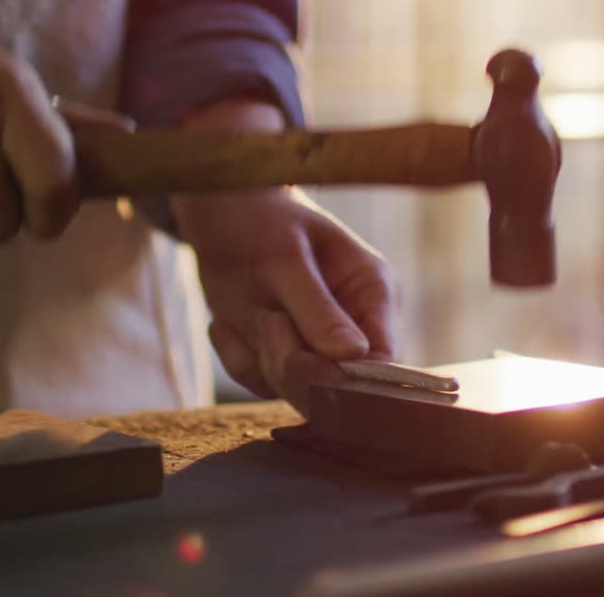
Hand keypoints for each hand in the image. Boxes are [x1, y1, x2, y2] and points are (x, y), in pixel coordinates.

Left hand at [171, 100, 401, 413]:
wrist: (217, 211)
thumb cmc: (260, 220)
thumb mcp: (285, 257)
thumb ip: (316, 308)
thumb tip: (352, 356)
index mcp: (375, 292)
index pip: (386, 360)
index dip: (348, 377)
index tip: (301, 361)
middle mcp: (355, 325)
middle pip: (343, 386)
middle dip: (295, 364)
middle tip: (267, 319)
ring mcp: (319, 345)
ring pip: (301, 392)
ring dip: (263, 360)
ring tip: (252, 312)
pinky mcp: (284, 356)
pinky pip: (263, 386)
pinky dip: (238, 359)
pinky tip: (226, 324)